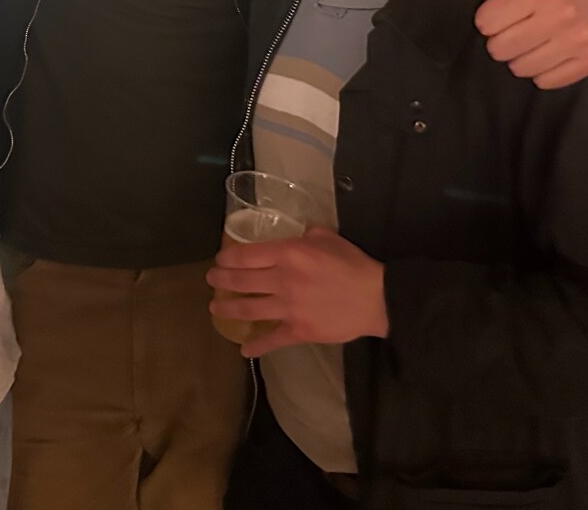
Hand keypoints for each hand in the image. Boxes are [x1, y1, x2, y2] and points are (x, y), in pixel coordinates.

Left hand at [206, 227, 386, 358]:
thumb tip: (295, 237)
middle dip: (220, 281)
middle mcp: (282, 280)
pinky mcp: (298, 331)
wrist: (376, 298)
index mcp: (288, 254)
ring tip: (215, 309)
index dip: (227, 258)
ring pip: (249, 310)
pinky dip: (256, 346)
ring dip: (228, 310)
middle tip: (211, 281)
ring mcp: (288, 308)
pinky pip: (272, 340)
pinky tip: (244, 350)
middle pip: (241, 281)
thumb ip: (306, 235)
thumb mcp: (328, 237)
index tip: (219, 260)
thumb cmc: (353, 264)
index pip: (246, 255)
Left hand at [471, 0, 587, 89]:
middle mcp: (563, 14)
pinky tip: (548, 51)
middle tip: (513, 28)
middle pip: (500, 49)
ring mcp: (580, 39)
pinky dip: (542, 71)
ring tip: (529, 40)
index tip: (498, 13)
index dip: (487, 19)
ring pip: (521, 68)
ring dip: (519, 57)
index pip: (487, 22)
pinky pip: (547, 81)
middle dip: (500, 40)